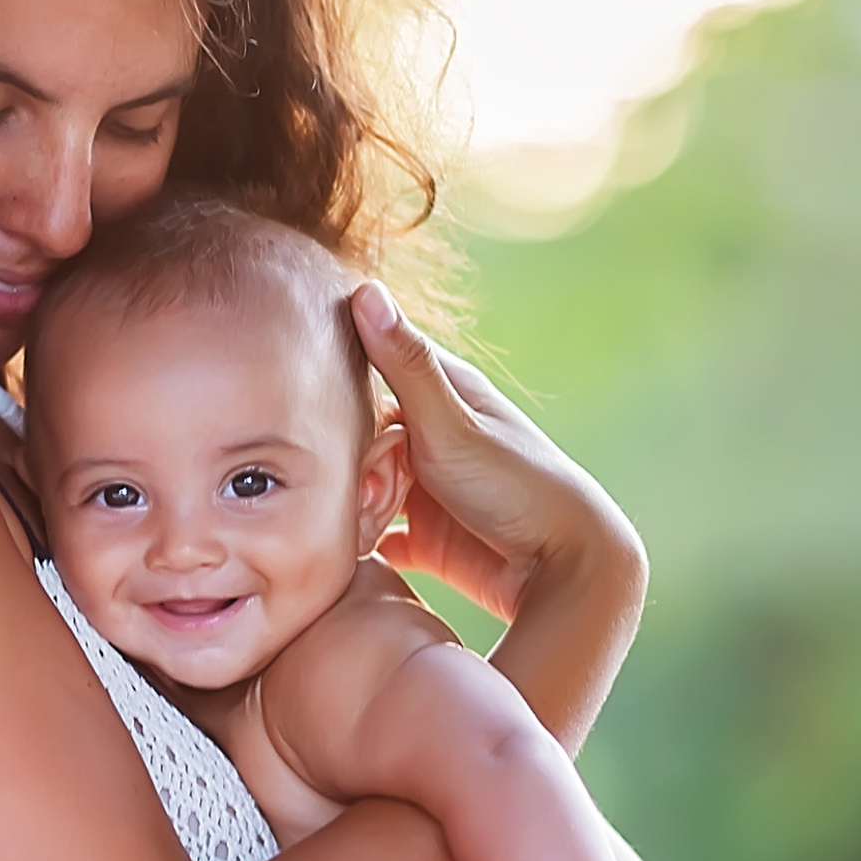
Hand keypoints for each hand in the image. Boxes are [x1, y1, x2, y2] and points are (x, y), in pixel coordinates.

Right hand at [350, 283, 648, 749]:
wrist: (568, 571)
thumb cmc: (516, 487)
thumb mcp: (449, 424)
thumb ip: (404, 365)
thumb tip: (364, 289)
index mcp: (441, 396)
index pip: (369, 369)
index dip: (330, 381)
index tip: (291, 400)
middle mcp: (430, 439)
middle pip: (358, 434)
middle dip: (331, 456)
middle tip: (313, 480)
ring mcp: (427, 490)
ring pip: (361, 486)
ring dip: (340, 501)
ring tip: (313, 517)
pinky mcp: (428, 540)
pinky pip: (375, 538)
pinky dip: (355, 545)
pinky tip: (330, 553)